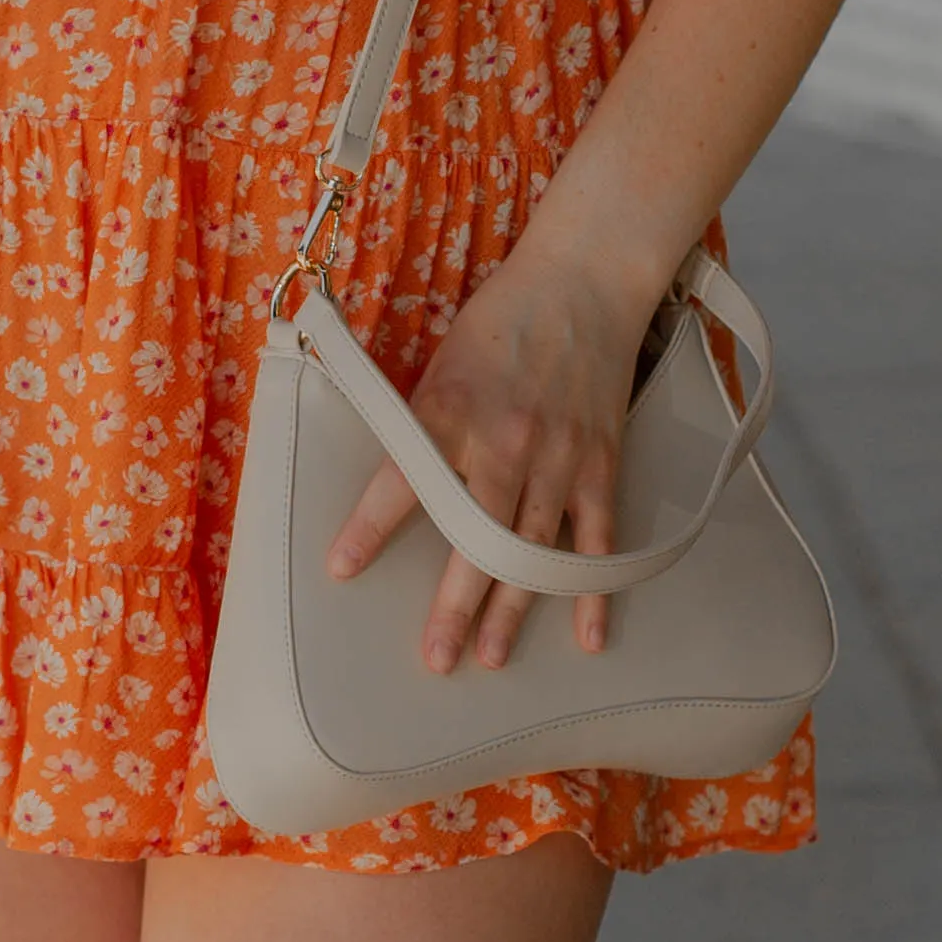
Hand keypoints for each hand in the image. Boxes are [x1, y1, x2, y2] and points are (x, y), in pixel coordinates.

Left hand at [324, 224, 657, 674]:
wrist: (583, 282)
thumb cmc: (502, 321)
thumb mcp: (442, 365)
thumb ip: (423, 427)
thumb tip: (398, 486)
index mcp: (450, 411)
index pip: (403, 480)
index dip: (371, 528)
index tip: (342, 570)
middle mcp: (503, 442)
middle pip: (474, 537)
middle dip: (454, 604)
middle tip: (435, 658)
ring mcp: (557, 458)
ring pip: (532, 550)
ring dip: (512, 609)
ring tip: (490, 658)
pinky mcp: (599, 463)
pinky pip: (596, 538)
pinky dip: (593, 590)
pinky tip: (587, 637)